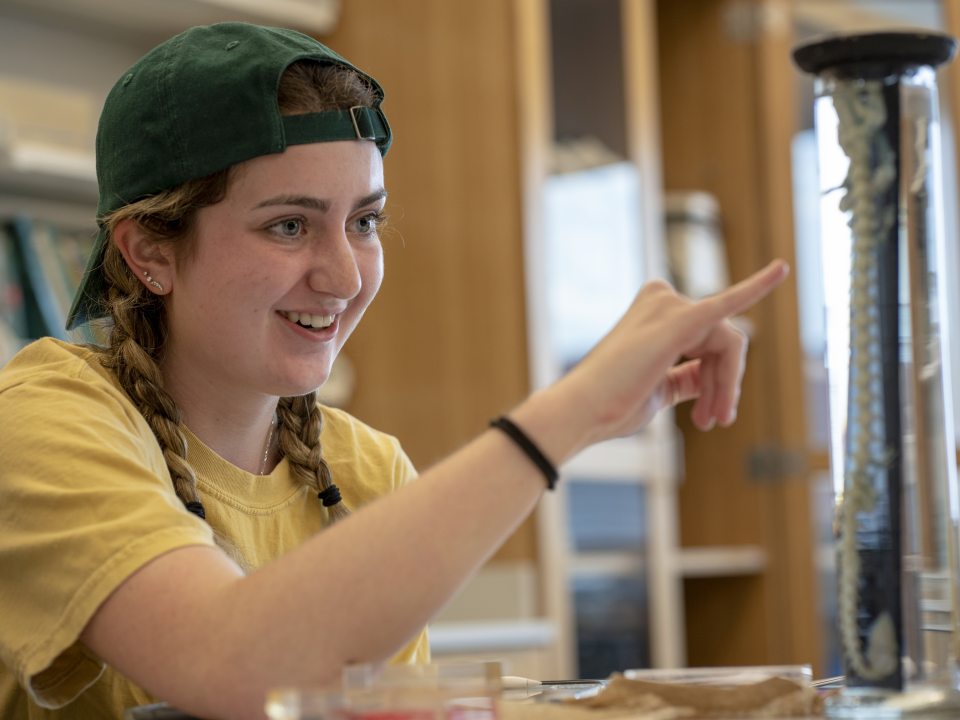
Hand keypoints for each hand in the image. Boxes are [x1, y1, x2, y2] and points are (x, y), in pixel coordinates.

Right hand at [559, 260, 789, 445]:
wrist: (582, 411)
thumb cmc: (611, 405)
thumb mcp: (659, 389)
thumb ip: (689, 376)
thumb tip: (715, 375)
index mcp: (654, 312)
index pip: (709, 343)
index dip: (716, 383)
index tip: (710, 417)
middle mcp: (662, 299)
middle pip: (724, 343)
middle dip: (724, 386)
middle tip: (714, 423)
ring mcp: (669, 305)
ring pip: (729, 345)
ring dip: (726, 386)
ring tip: (712, 420)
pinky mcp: (680, 319)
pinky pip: (729, 302)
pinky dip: (759, 285)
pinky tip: (781, 270)